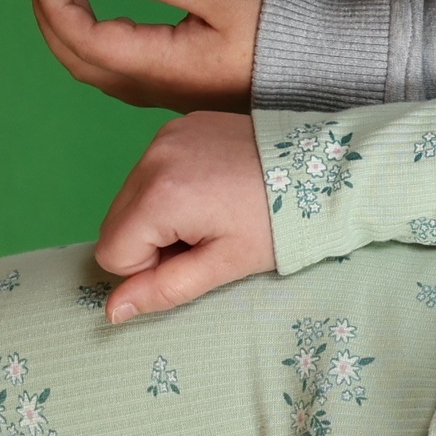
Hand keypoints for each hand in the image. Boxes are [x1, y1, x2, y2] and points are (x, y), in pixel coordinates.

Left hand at [30, 0, 261, 108]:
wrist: (320, 72)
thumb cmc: (278, 29)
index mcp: (161, 63)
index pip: (87, 40)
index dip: (55, 10)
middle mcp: (157, 87)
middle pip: (82, 64)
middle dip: (51, 26)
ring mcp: (167, 95)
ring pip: (98, 75)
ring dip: (71, 41)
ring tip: (64, 4)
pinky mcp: (180, 93)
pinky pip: (119, 78)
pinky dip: (94, 52)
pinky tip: (105, 29)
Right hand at [90, 111, 268, 321]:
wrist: (323, 170)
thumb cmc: (276, 224)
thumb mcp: (223, 266)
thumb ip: (164, 289)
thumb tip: (113, 311)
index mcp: (160, 196)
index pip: (112, 253)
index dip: (148, 268)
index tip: (194, 257)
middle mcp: (152, 158)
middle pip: (116, 223)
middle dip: (152, 241)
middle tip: (205, 237)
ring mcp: (165, 136)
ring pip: (131, 197)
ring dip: (159, 215)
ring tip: (211, 213)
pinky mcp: (181, 124)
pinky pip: (152, 168)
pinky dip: (171, 186)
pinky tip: (211, 188)